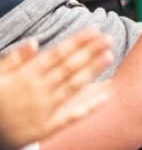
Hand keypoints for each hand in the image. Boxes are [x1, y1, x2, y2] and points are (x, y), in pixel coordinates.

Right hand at [0, 31, 112, 148]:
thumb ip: (14, 59)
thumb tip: (34, 41)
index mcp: (24, 76)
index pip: (57, 54)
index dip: (77, 42)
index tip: (94, 31)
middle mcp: (37, 91)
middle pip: (69, 67)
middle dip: (90, 51)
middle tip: (109, 38)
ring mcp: (44, 110)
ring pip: (73, 87)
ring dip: (92, 71)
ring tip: (109, 56)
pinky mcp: (47, 128)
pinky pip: (71, 117)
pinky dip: (88, 108)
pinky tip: (105, 98)